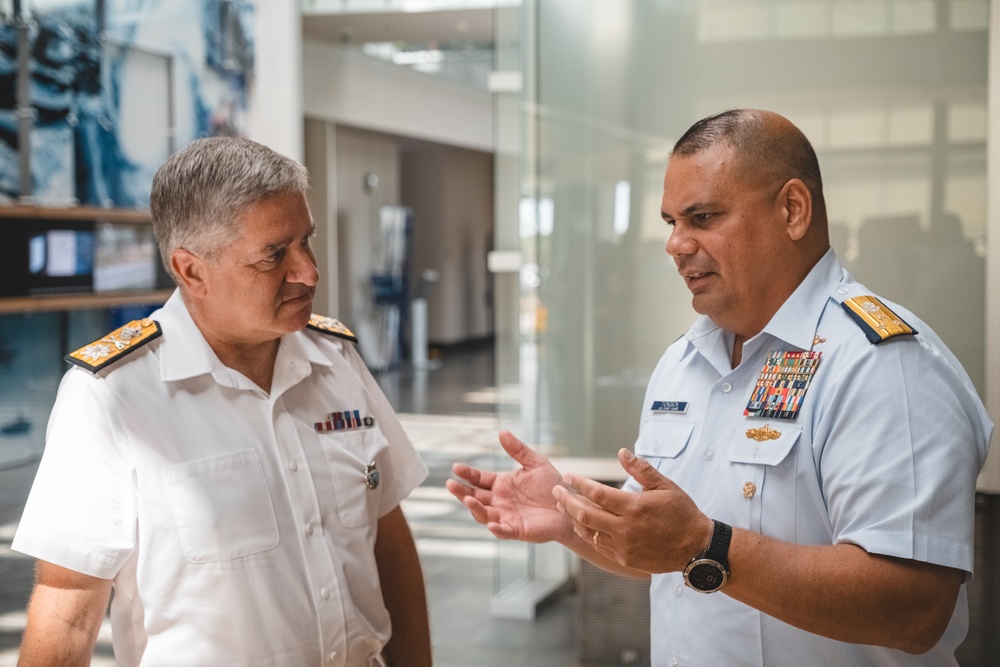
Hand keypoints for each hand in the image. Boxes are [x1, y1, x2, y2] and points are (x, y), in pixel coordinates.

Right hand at [446, 431, 573, 543]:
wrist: (570, 505)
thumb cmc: (552, 485)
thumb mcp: (535, 463)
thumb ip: (518, 450)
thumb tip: (502, 432)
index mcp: (501, 484)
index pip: (478, 479)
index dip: (467, 474)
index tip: (456, 468)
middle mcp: (499, 501)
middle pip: (475, 497)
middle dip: (461, 491)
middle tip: (451, 484)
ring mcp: (506, 516)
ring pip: (483, 514)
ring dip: (475, 508)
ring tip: (469, 499)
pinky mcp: (517, 530)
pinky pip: (503, 531)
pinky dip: (496, 529)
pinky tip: (492, 524)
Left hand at [553, 448, 712, 573]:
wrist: (696, 548)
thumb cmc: (681, 513)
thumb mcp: (665, 486)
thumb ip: (641, 469)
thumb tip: (621, 452)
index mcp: (634, 507)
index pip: (597, 493)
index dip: (579, 484)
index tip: (568, 477)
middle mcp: (625, 529)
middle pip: (585, 513)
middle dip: (566, 500)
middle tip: (556, 491)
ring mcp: (623, 547)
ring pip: (587, 531)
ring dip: (572, 517)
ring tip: (563, 506)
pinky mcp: (624, 559)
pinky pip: (598, 545)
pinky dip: (586, 532)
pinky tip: (581, 523)